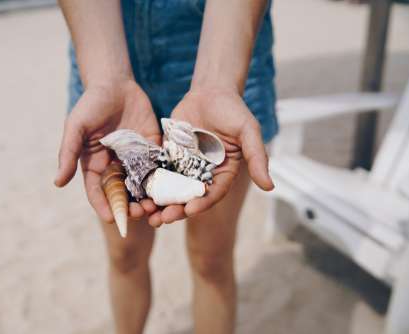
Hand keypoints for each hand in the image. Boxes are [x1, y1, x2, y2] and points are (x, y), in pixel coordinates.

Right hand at [55, 80, 159, 222]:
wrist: (116, 84)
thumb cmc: (91, 104)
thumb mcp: (76, 127)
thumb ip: (68, 154)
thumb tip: (58, 183)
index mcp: (96, 166)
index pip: (99, 193)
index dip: (105, 207)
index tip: (112, 219)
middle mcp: (116, 167)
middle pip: (124, 195)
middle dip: (131, 207)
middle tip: (141, 213)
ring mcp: (135, 159)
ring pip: (142, 186)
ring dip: (149, 199)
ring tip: (157, 206)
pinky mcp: (152, 149)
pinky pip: (158, 168)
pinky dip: (164, 181)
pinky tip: (170, 189)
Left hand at [148, 88, 273, 225]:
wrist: (210, 91)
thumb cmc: (233, 110)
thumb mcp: (248, 131)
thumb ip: (257, 158)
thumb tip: (270, 187)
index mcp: (223, 173)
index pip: (213, 193)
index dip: (202, 203)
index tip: (190, 210)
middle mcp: (203, 174)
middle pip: (189, 197)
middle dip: (177, 209)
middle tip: (163, 218)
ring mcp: (184, 166)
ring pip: (171, 189)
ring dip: (160, 202)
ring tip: (146, 213)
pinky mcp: (169, 157)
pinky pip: (158, 172)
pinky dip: (149, 183)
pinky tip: (138, 191)